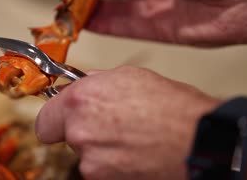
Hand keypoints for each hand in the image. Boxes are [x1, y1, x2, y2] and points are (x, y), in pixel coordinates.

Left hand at [35, 66, 218, 179]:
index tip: (66, 118)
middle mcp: (80, 134)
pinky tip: (137, 154)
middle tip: (112, 125)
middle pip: (68, 138)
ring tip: (133, 139)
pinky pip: (103, 172)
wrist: (201, 142)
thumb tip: (84, 85)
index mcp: (81, 101)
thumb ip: (98, 82)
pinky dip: (116, 166)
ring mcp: (93, 165)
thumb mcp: (132, 76)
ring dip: (103, 150)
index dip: (57, 119)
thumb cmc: (174, 109)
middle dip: (85, 132)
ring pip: (88, 157)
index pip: (45, 120)